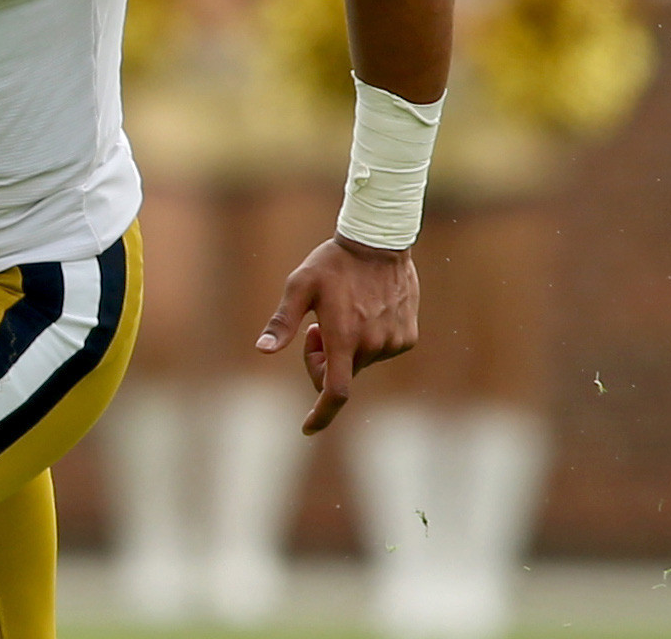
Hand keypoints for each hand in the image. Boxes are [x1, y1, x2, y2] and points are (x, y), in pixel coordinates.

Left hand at [256, 234, 418, 433]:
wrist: (379, 242)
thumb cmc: (333, 263)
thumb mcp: (300, 286)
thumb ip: (283, 322)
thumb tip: (263, 350)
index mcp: (344, 338)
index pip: (335, 392)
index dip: (321, 414)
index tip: (307, 428)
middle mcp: (372, 345)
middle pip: (340, 374)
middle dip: (323, 360)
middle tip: (314, 327)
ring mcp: (393, 342)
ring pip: (361, 361)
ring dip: (347, 347)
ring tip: (345, 311)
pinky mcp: (408, 337)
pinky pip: (381, 351)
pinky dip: (368, 340)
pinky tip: (366, 310)